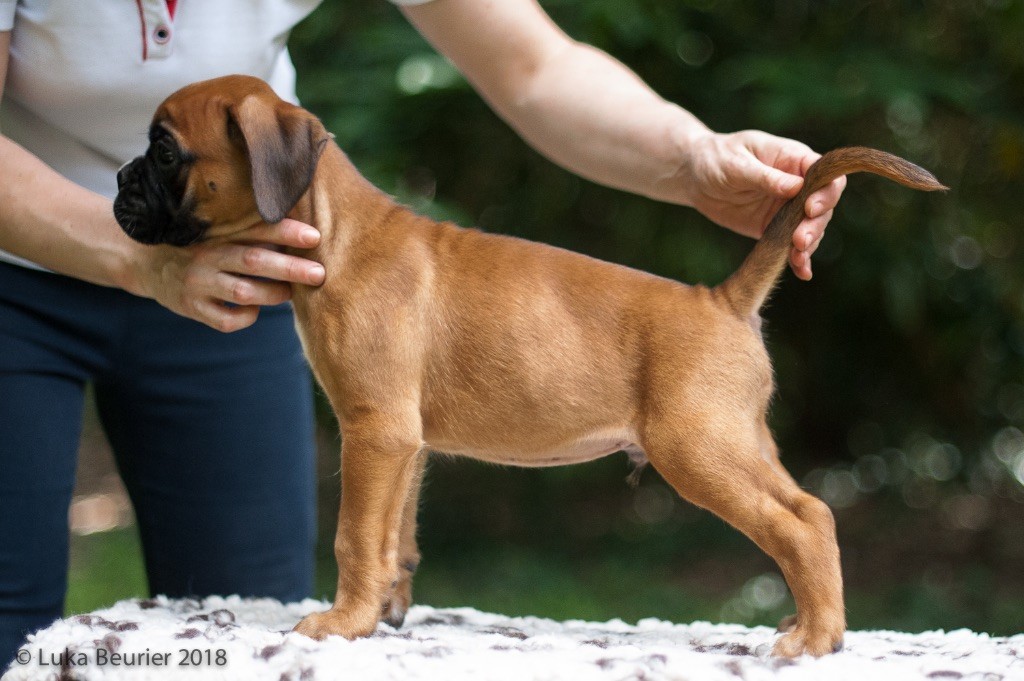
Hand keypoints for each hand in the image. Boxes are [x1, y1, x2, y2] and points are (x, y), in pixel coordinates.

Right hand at [129, 219, 325, 331]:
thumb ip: (251, 231)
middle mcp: (207, 256)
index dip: (285, 232)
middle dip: (289, 268)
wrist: (144, 262)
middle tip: (319, 273)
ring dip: (273, 294)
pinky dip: (246, 317)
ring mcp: (198, 284)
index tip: (314, 236)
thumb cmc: (199, 245)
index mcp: (217, 232)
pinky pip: (226, 320)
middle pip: (253, 261)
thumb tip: (303, 233)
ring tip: (292, 292)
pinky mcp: (192, 308)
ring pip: (242, 293)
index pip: (256, 229)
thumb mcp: (218, 230)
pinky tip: (255, 309)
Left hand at [685, 130, 846, 279]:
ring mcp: (787, 208)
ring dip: (809, 244)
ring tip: (797, 257)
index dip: (824, 193)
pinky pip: (791, 244)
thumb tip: (796, 187)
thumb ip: (766, 177)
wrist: (696, 177)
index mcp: (794, 160)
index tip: (810, 209)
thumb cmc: (717, 158)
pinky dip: (798, 258)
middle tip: (799, 240)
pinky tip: (802, 272)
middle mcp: (798, 185)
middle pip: (823, 207)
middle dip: (815, 225)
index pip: (825, 176)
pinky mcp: (774, 228)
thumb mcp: (737, 163)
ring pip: (811, 228)